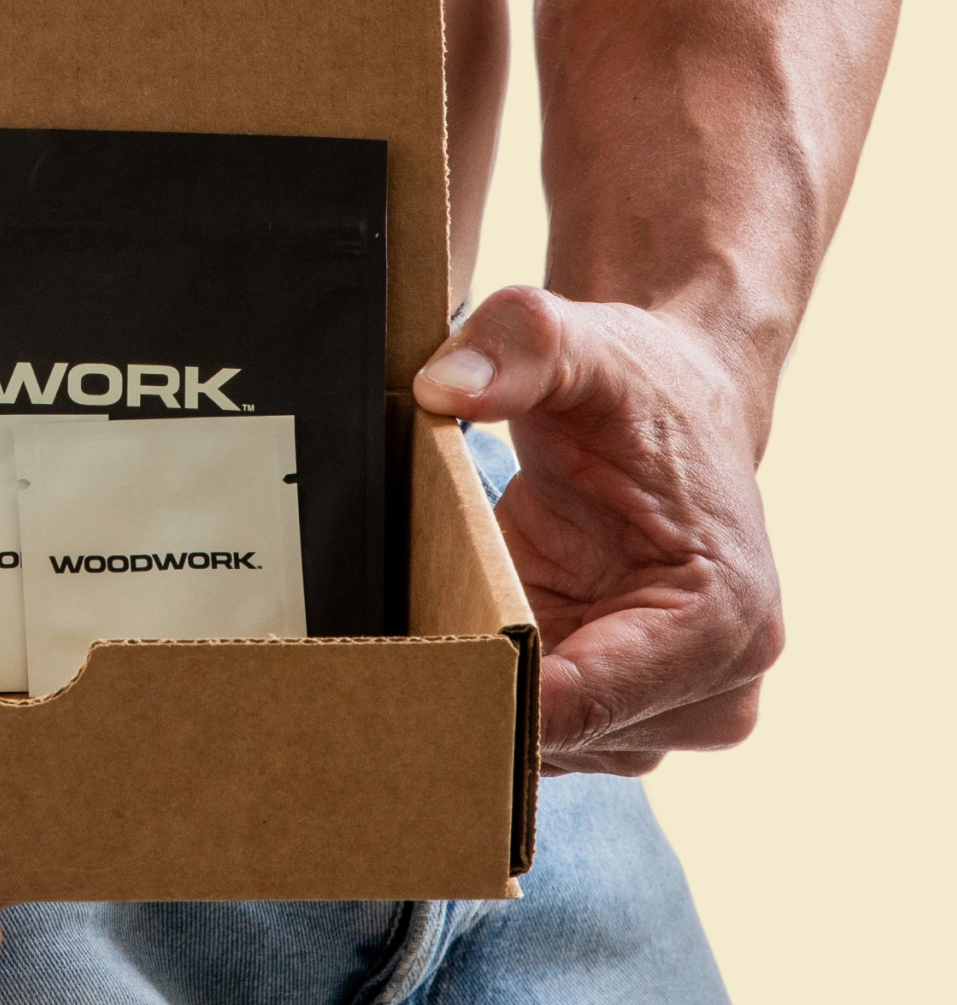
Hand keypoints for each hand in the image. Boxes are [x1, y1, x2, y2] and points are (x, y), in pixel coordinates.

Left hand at [414, 286, 784, 775]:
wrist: (674, 408)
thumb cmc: (638, 389)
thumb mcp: (580, 346)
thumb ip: (519, 349)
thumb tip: (442, 386)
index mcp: (721, 618)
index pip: (581, 703)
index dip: (482, 694)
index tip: (399, 677)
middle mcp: (714, 689)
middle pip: (560, 742)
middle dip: (471, 707)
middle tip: (377, 673)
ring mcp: (667, 714)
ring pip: (542, 753)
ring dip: (476, 709)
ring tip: (410, 652)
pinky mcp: (619, 716)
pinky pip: (536, 738)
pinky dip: (488, 702)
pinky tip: (445, 657)